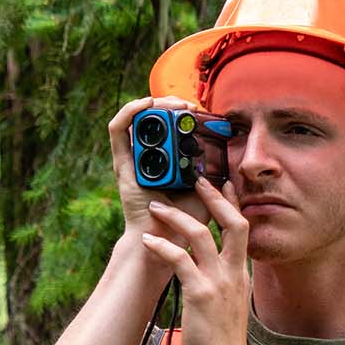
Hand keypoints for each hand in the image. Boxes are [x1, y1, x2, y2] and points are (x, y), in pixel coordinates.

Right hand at [107, 96, 210, 245]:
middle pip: (152, 118)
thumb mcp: (207, 192)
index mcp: (166, 162)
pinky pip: (118, 130)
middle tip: (189, 105)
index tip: (199, 111)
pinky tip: (147, 104)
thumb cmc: (185, 221)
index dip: (181, 112)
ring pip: (135, 117)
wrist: (166, 241)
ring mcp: (132, 159)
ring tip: (174, 104)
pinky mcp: (121, 163)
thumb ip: (215, 175)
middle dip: (170, 104)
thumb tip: (226, 154)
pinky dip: (129, 112)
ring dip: (153, 103)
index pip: (169, 126)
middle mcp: (146, 158)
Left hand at [140, 177, 252, 344]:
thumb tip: (213, 278)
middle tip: (198, 179)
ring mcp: (218, 281)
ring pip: (202, 235)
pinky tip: (146, 241)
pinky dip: (162, 247)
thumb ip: (224, 287)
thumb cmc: (223, 343)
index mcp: (240, 274)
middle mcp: (233, 272)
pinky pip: (180, 260)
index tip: (224, 184)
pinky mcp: (200, 293)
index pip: (242, 229)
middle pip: (234, 222)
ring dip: (177, 217)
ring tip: (156, 207)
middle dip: (215, 197)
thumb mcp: (230, 307)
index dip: (234, 204)